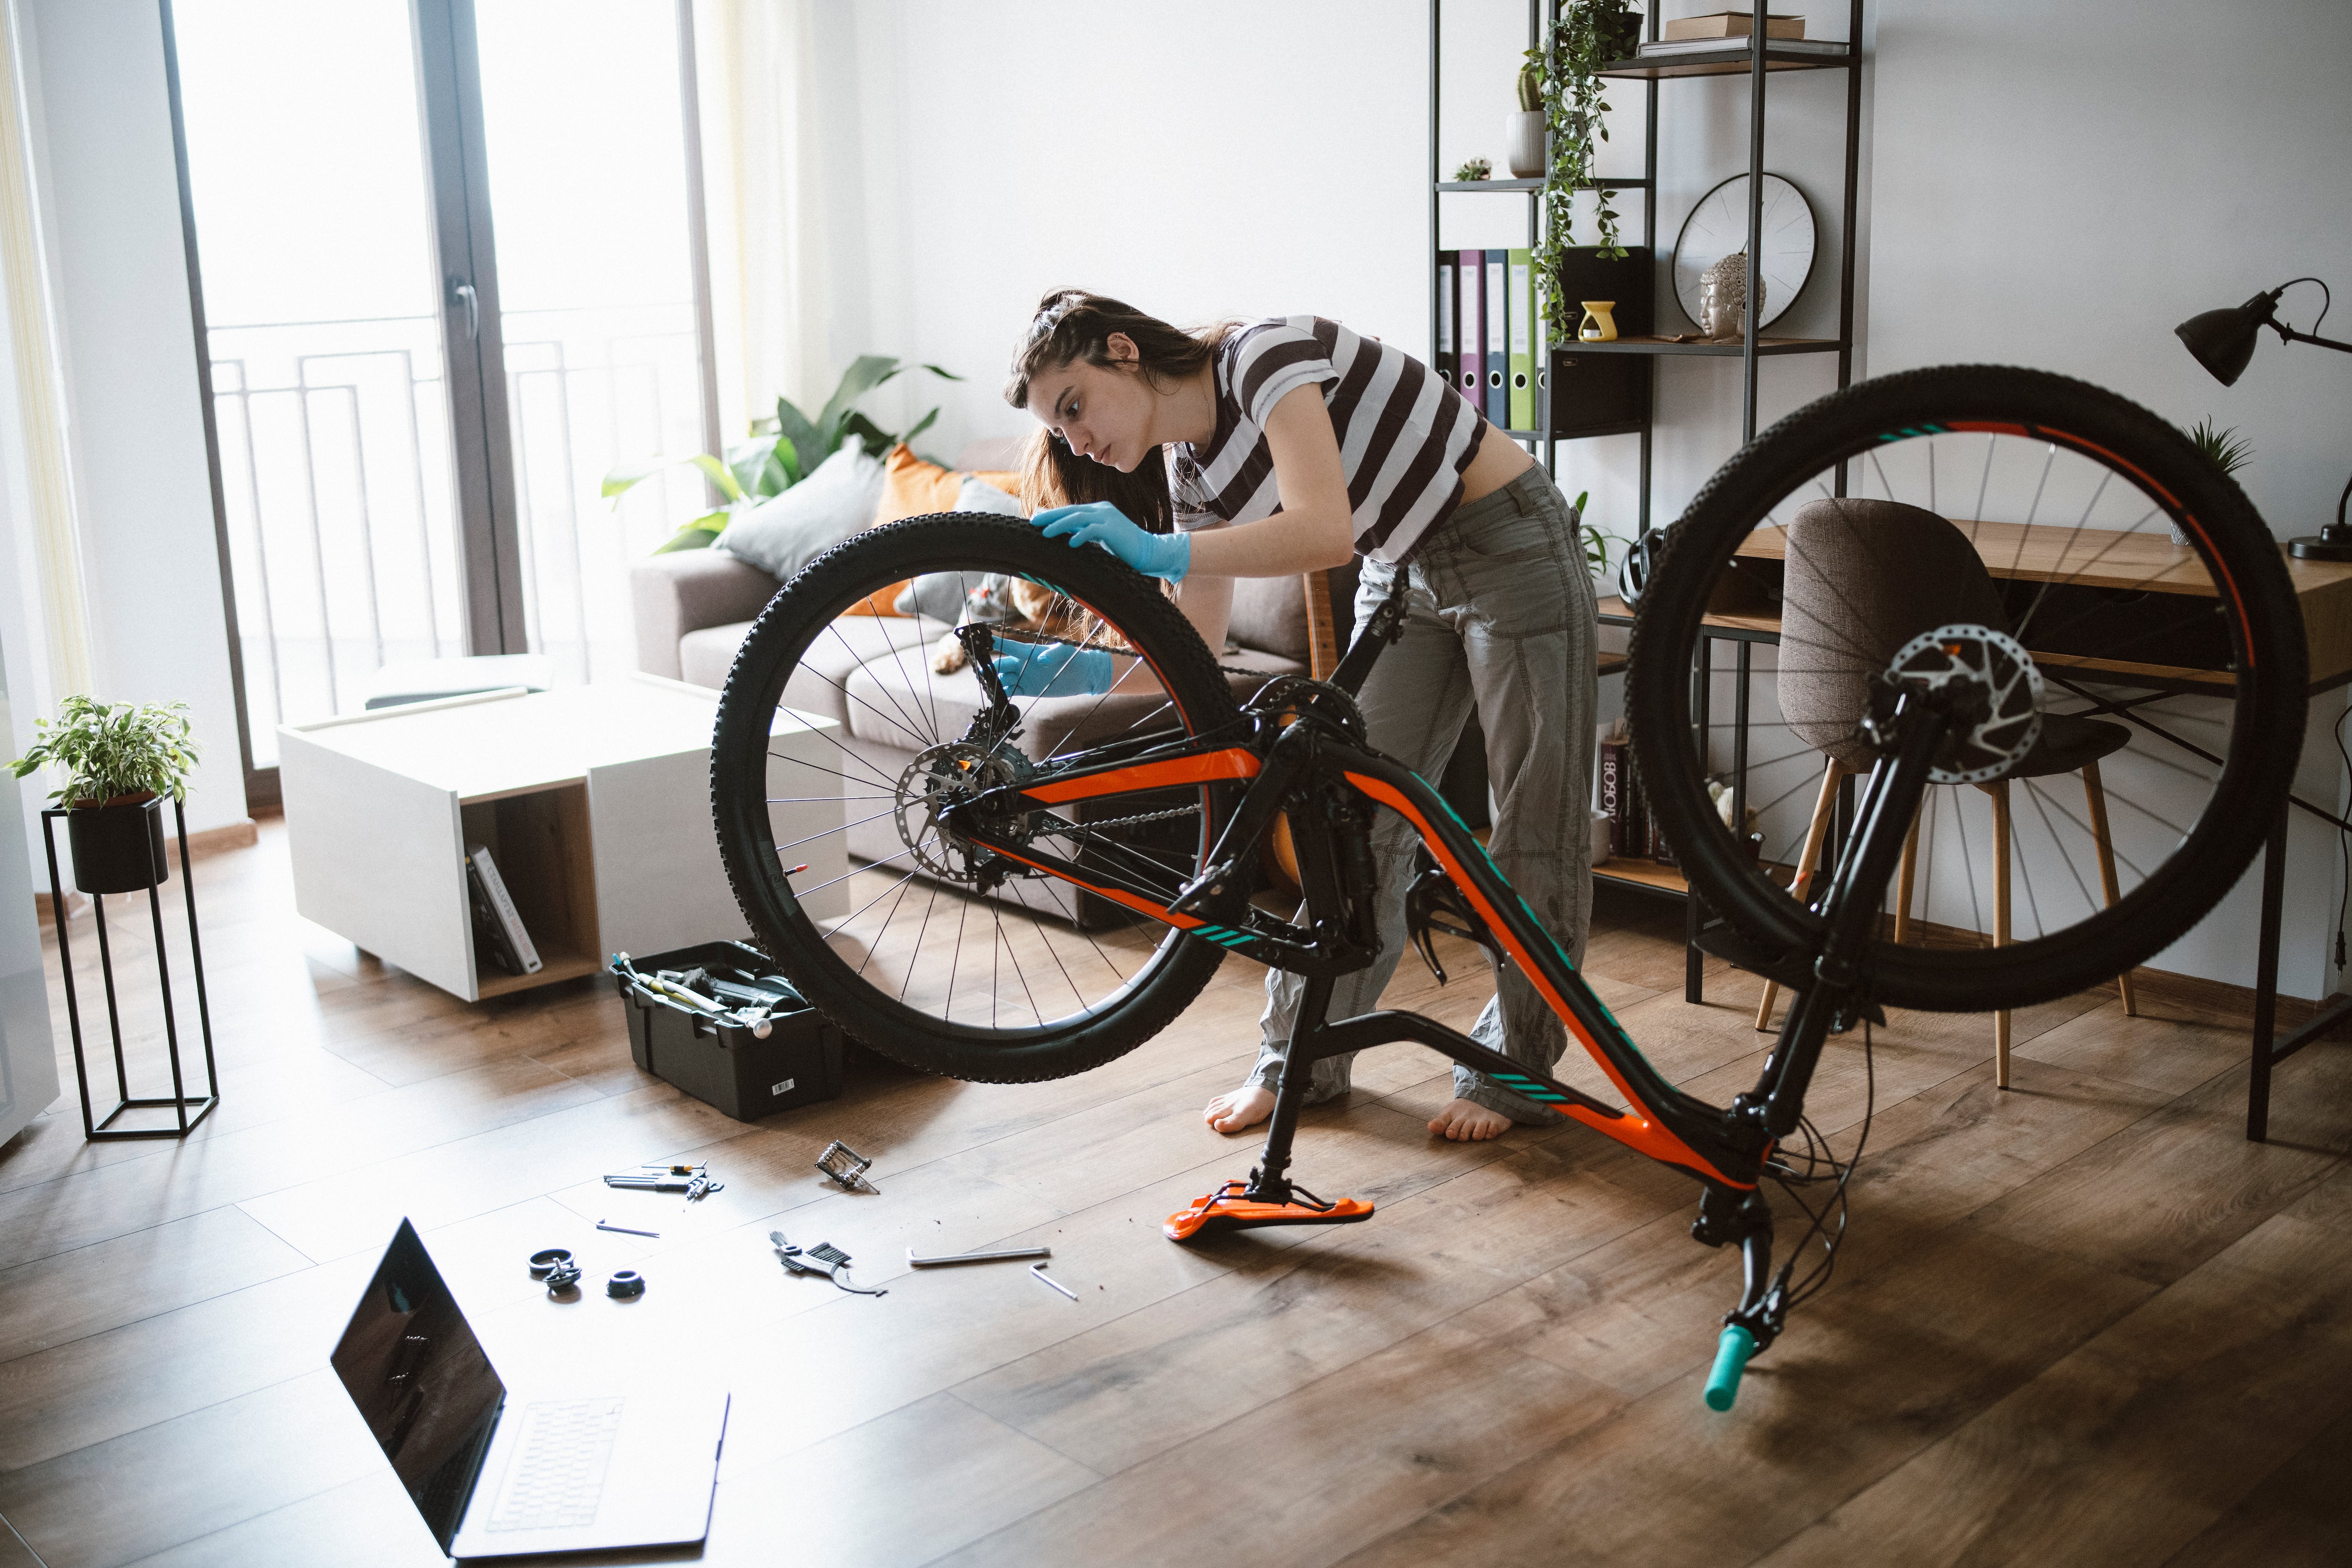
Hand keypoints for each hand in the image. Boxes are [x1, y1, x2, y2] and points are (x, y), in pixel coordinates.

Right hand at [991, 642, 1113, 697]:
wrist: (1082, 676)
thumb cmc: (1074, 658)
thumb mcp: (1066, 652)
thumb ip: (1054, 652)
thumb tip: (1042, 660)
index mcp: (1029, 652)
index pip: (1010, 647)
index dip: (996, 643)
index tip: (983, 640)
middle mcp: (1023, 664)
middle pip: (1001, 665)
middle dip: (990, 667)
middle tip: (981, 672)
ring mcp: (1024, 677)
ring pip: (1003, 679)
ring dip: (995, 682)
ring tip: (987, 687)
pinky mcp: (1027, 689)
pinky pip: (1011, 691)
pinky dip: (1003, 694)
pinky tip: (997, 697)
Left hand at [1032, 502, 1191, 581]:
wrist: (1150, 552)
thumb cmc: (1124, 549)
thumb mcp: (1100, 538)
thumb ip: (1084, 532)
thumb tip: (1066, 534)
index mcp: (1099, 511)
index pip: (1072, 511)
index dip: (1053, 515)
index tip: (1035, 520)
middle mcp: (1102, 510)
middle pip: (1071, 511)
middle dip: (1051, 517)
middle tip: (1033, 522)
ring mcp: (1108, 518)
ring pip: (1078, 518)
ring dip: (1060, 525)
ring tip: (1045, 533)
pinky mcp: (1114, 530)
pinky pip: (1093, 530)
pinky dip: (1081, 535)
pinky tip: (1071, 543)